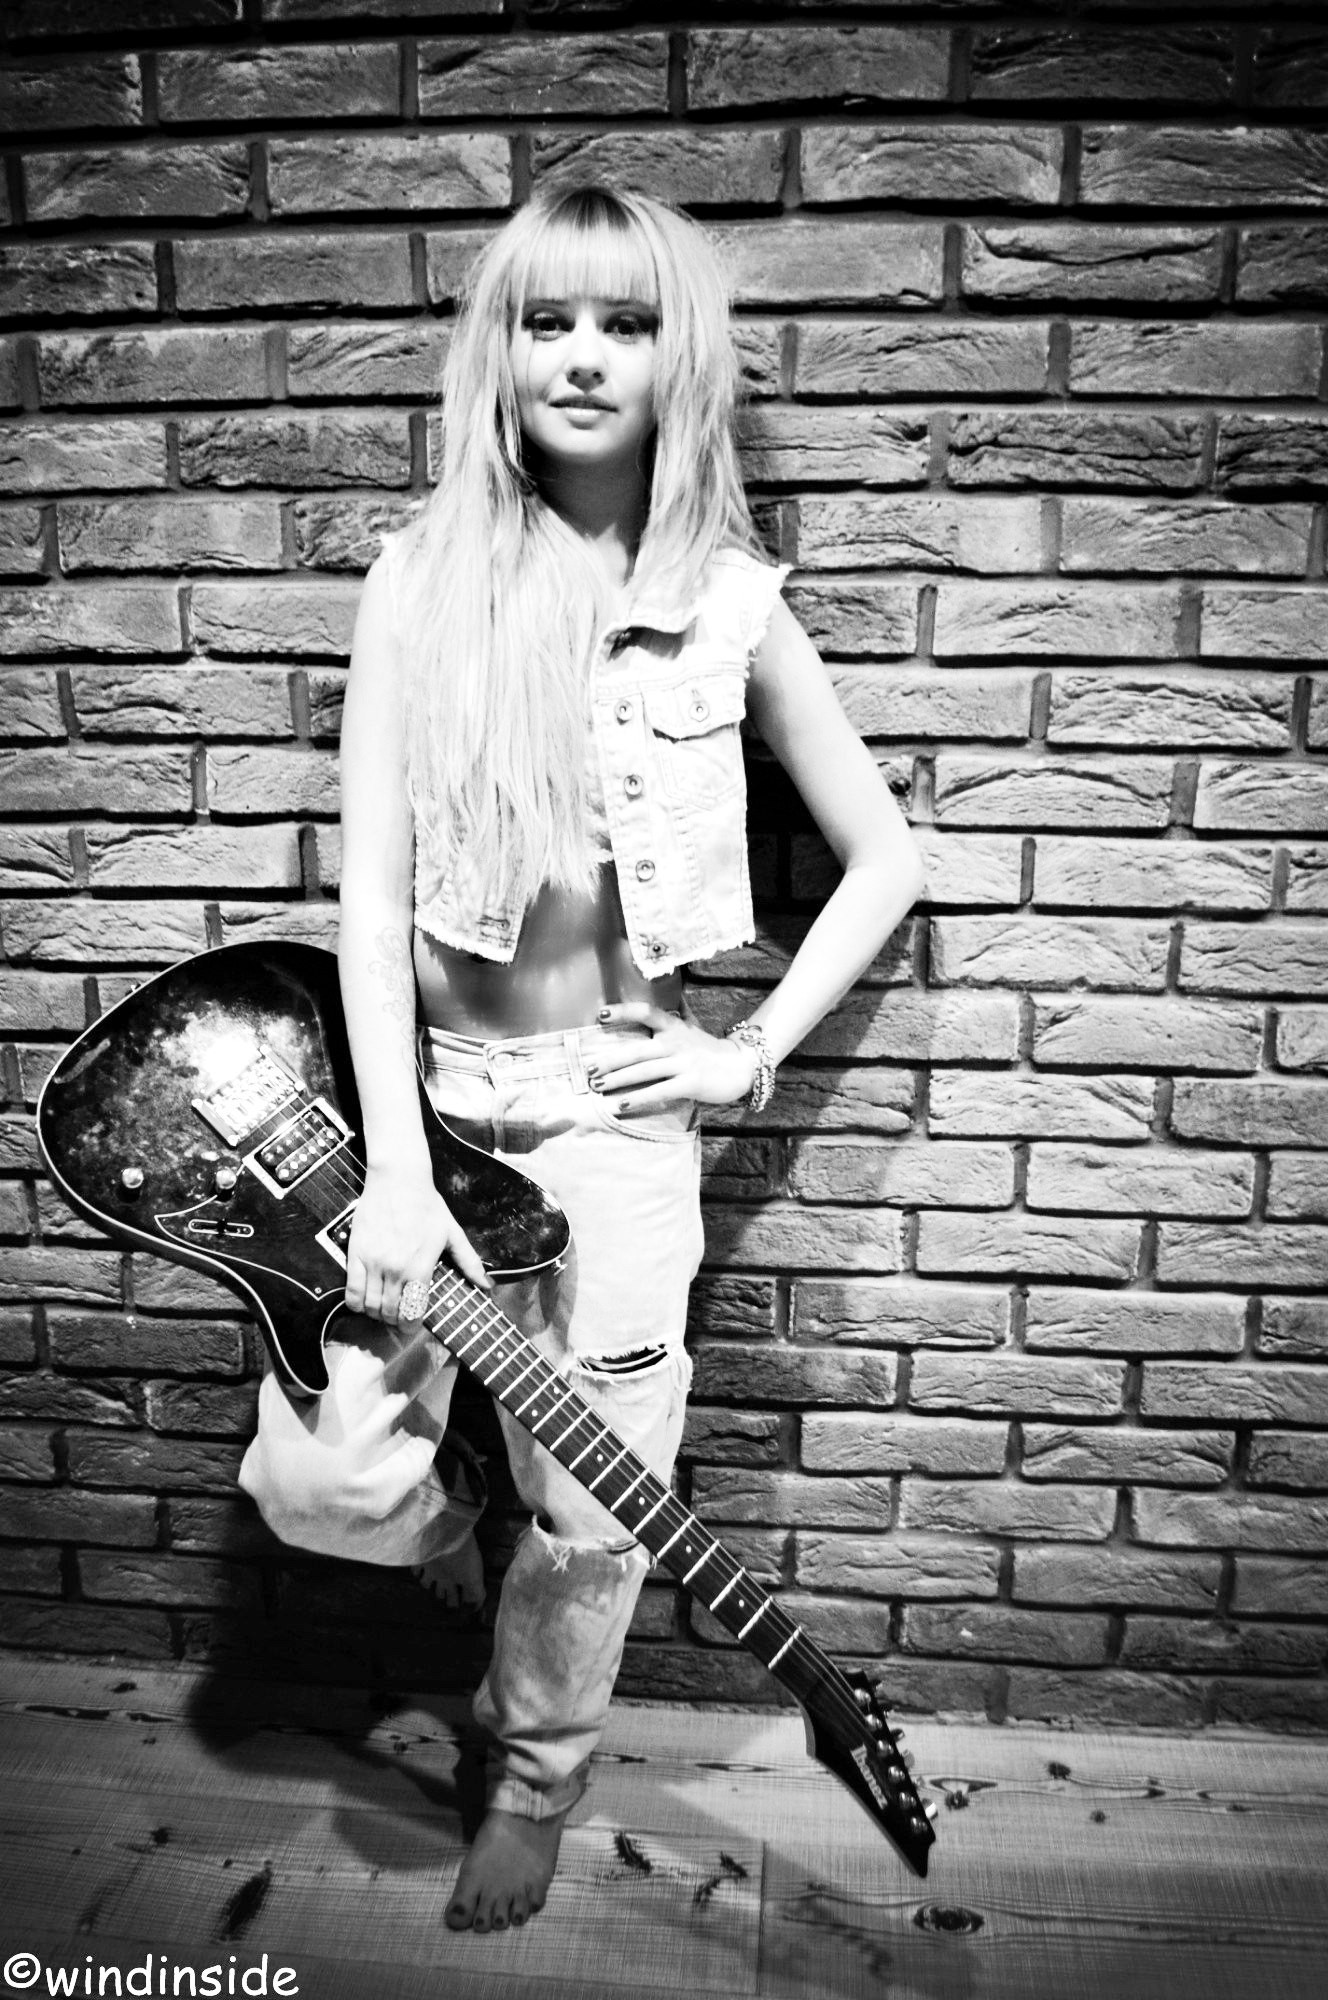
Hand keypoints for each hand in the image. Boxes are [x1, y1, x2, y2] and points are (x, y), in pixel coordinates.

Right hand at [345, 1162, 489, 1323]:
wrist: (398, 1180)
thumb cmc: (427, 1205)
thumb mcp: (452, 1233)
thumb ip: (469, 1262)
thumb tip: (487, 1284)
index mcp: (420, 1267)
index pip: (413, 1311)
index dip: (411, 1326)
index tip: (412, 1325)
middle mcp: (395, 1269)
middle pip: (390, 1312)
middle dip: (394, 1321)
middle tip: (397, 1319)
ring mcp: (373, 1263)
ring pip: (370, 1306)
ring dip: (376, 1314)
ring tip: (382, 1310)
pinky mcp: (355, 1254)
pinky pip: (351, 1291)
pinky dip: (356, 1303)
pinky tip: (364, 1301)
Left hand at [588, 1001, 757, 1116]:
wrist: (742, 1065)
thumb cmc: (711, 1049)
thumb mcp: (692, 1027)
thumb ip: (677, 1015)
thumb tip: (669, 995)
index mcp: (674, 1026)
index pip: (646, 1011)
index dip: (623, 1011)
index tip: (600, 1015)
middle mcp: (676, 1042)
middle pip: (637, 1049)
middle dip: (609, 1061)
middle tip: (588, 1070)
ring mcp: (684, 1062)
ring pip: (644, 1071)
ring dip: (617, 1080)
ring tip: (597, 1087)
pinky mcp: (691, 1082)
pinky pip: (659, 1091)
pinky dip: (637, 1099)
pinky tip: (620, 1105)